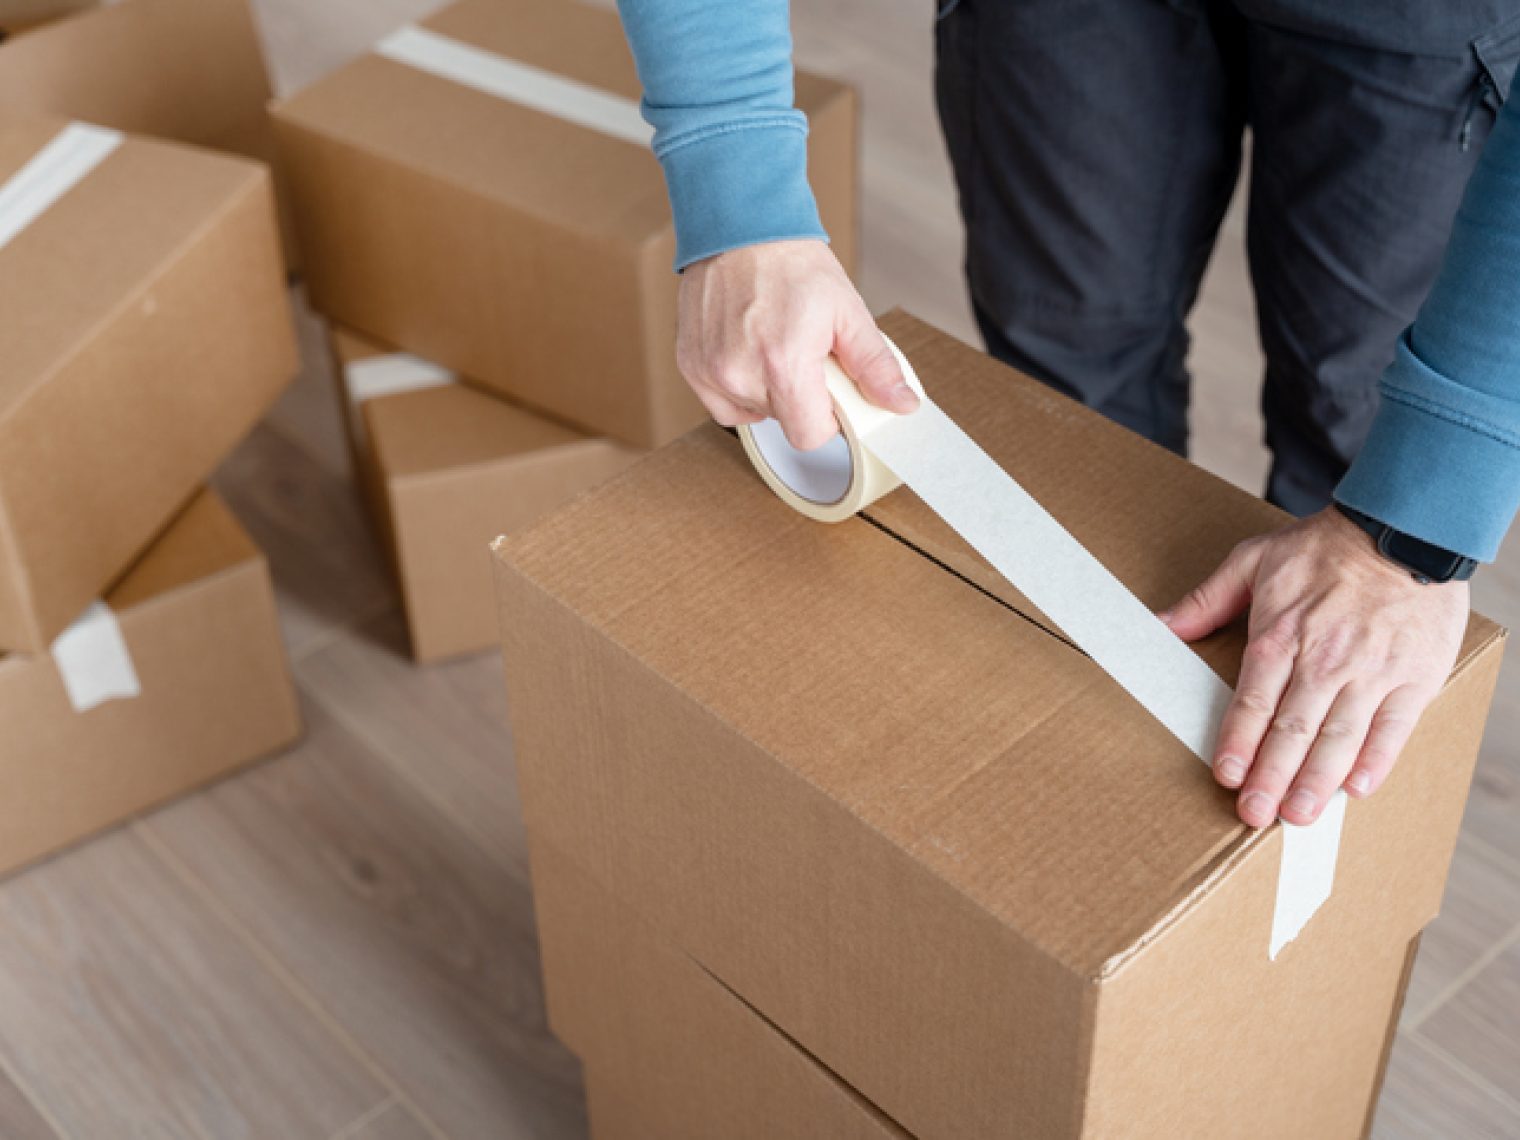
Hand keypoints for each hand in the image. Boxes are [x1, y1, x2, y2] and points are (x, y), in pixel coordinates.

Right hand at [676, 239, 919, 448]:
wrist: (740, 225)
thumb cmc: (790, 262)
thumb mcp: (847, 311)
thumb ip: (875, 365)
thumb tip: (901, 403)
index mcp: (783, 364)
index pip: (809, 435)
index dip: (826, 419)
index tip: (830, 394)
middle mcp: (740, 374)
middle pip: (782, 421)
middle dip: (799, 397)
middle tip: (803, 355)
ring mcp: (710, 372)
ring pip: (752, 413)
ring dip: (768, 392)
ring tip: (773, 346)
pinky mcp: (691, 365)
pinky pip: (721, 402)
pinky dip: (738, 386)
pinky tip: (749, 353)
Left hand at [1160, 507, 1468, 828]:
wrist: (1403, 529)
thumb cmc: (1325, 548)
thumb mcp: (1253, 560)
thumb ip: (1207, 600)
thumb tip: (1160, 625)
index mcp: (1281, 636)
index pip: (1253, 702)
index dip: (1238, 742)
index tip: (1226, 777)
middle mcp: (1325, 661)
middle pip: (1293, 730)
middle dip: (1272, 777)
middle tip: (1256, 815)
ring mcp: (1372, 672)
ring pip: (1340, 738)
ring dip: (1317, 782)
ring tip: (1299, 815)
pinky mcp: (1414, 677)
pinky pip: (1393, 729)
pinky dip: (1375, 761)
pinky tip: (1356, 788)